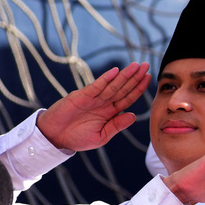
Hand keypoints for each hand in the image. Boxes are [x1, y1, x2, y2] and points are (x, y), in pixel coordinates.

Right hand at [36, 63, 150, 150]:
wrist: (55, 138)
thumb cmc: (77, 138)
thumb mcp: (101, 136)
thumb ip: (117, 125)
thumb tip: (133, 115)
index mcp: (110, 112)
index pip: (128, 97)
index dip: (138, 88)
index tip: (149, 77)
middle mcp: (103, 103)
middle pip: (123, 88)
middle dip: (135, 77)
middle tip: (146, 65)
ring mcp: (93, 98)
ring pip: (112, 85)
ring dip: (124, 75)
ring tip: (136, 66)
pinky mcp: (80, 96)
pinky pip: (96, 87)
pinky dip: (105, 79)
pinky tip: (115, 72)